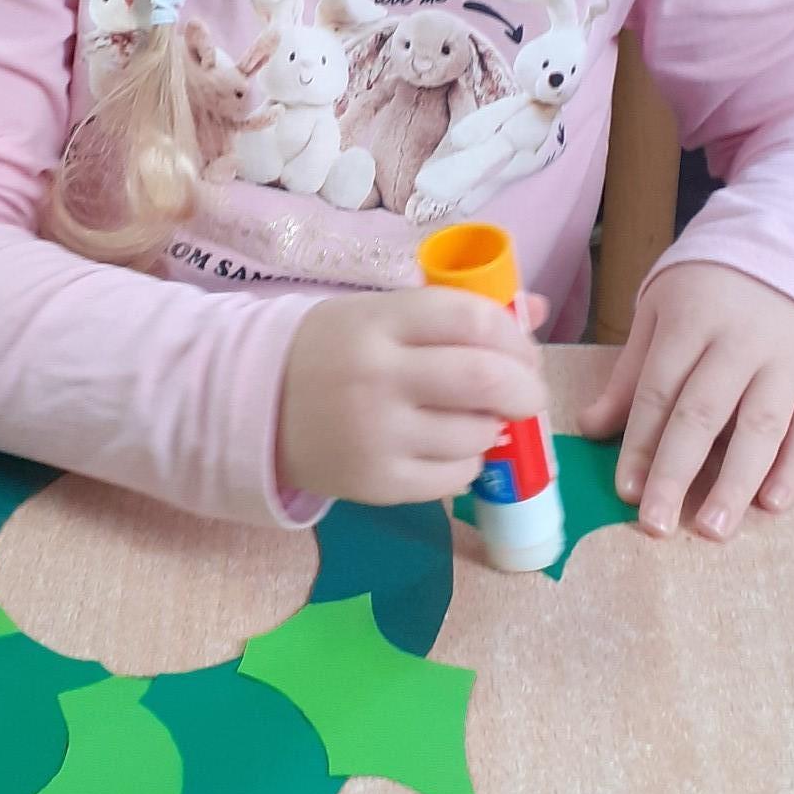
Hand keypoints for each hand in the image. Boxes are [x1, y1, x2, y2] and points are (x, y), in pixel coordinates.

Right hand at [279, 289, 546, 507]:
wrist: (255, 408)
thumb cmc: (331, 352)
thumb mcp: (382, 315)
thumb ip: (456, 312)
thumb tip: (538, 309)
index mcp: (379, 322)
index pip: (471, 319)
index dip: (514, 335)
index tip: (523, 350)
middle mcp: (378, 377)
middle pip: (485, 380)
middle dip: (526, 388)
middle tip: (528, 394)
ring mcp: (376, 435)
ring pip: (476, 434)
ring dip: (493, 426)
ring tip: (475, 418)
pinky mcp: (376, 484)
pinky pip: (454, 477)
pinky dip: (467, 462)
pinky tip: (448, 447)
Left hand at [579, 262, 793, 540]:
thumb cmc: (712, 287)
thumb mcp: (661, 312)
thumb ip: (630, 374)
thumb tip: (590, 428)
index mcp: (692, 319)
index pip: (659, 390)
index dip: (639, 443)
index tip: (626, 491)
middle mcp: (742, 338)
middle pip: (705, 413)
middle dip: (677, 473)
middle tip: (657, 525)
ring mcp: (790, 354)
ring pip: (762, 425)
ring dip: (736, 481)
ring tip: (713, 528)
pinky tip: (773, 502)